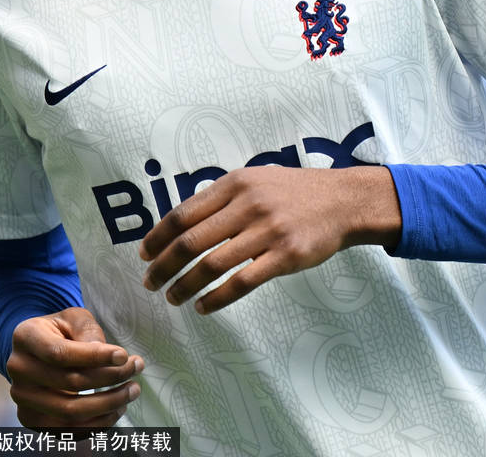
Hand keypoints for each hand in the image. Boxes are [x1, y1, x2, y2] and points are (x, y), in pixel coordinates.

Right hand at [7, 306, 143, 427]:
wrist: (39, 351)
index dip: (94, 357)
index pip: (61, 353)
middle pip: (69, 383)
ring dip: (108, 404)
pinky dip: (97, 424)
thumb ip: (88, 332)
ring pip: (70, 412)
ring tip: (132, 390)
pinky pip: (68, 431)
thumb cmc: (61, 330)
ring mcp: (22, 399)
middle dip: (110, 378)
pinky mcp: (32, 421)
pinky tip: (117, 409)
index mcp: (25, 337)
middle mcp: (18, 369)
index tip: (124, 355)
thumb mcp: (74, 318)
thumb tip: (107, 356)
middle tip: (137, 368)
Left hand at [139, 166, 400, 313]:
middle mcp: (247, 205)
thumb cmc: (292, 191)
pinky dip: (217, 298)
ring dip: (186, 285)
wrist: (341, 200)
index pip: (183, 213)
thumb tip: (182, 221)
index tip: (144, 253)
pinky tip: (204, 306)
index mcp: (234, 184)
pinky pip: (242, 282)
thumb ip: (221, 197)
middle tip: (149, 282)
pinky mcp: (285, 256)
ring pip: (212, 265)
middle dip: (163, 265)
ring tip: (174, 298)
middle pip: (191, 241)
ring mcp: (266, 231)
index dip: (158, 236)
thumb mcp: (254, 180)